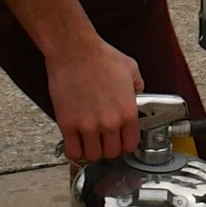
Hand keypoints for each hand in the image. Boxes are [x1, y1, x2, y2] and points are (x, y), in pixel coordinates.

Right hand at [46, 32, 143, 165]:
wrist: (75, 50)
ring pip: (92, 155)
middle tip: (102, 140)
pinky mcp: (68, 124)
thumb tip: (138, 93)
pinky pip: (72, 151)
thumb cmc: (100, 56)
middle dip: (108, 148)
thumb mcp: (131, 69)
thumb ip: (138, 85)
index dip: (125, 143)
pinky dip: (74, 152)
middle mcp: (110, 122)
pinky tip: (74, 143)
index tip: (120, 140)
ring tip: (88, 141)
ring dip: (91, 150)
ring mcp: (88, 125)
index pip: (131, 144)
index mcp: (127, 111)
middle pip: (112, 153)